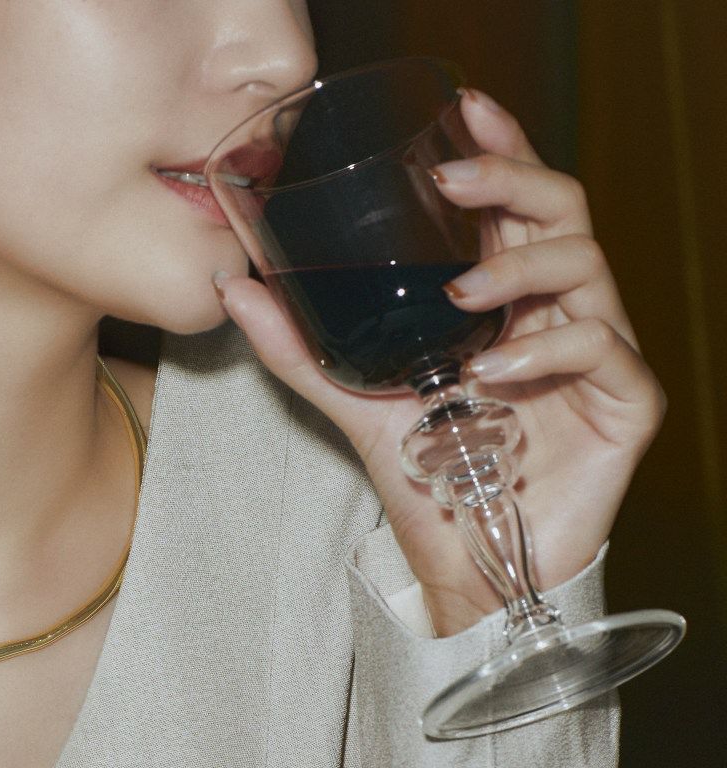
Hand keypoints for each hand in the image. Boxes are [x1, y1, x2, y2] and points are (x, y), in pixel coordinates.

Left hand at [213, 87, 665, 636]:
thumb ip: (303, 347)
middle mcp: (558, 312)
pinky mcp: (627, 405)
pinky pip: (603, 350)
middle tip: (452, 180)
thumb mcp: (357, 399)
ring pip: (587, 266)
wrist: (466, 560)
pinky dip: (545, 350)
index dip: (498, 148)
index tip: (459, 109)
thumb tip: (236, 289)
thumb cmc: (428, 473)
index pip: (514, 205)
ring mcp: (599, 355)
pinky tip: (493, 369)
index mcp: (508, 298)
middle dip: (510, 179)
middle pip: (560, 211)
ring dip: (520, 268)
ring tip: (463, 293)